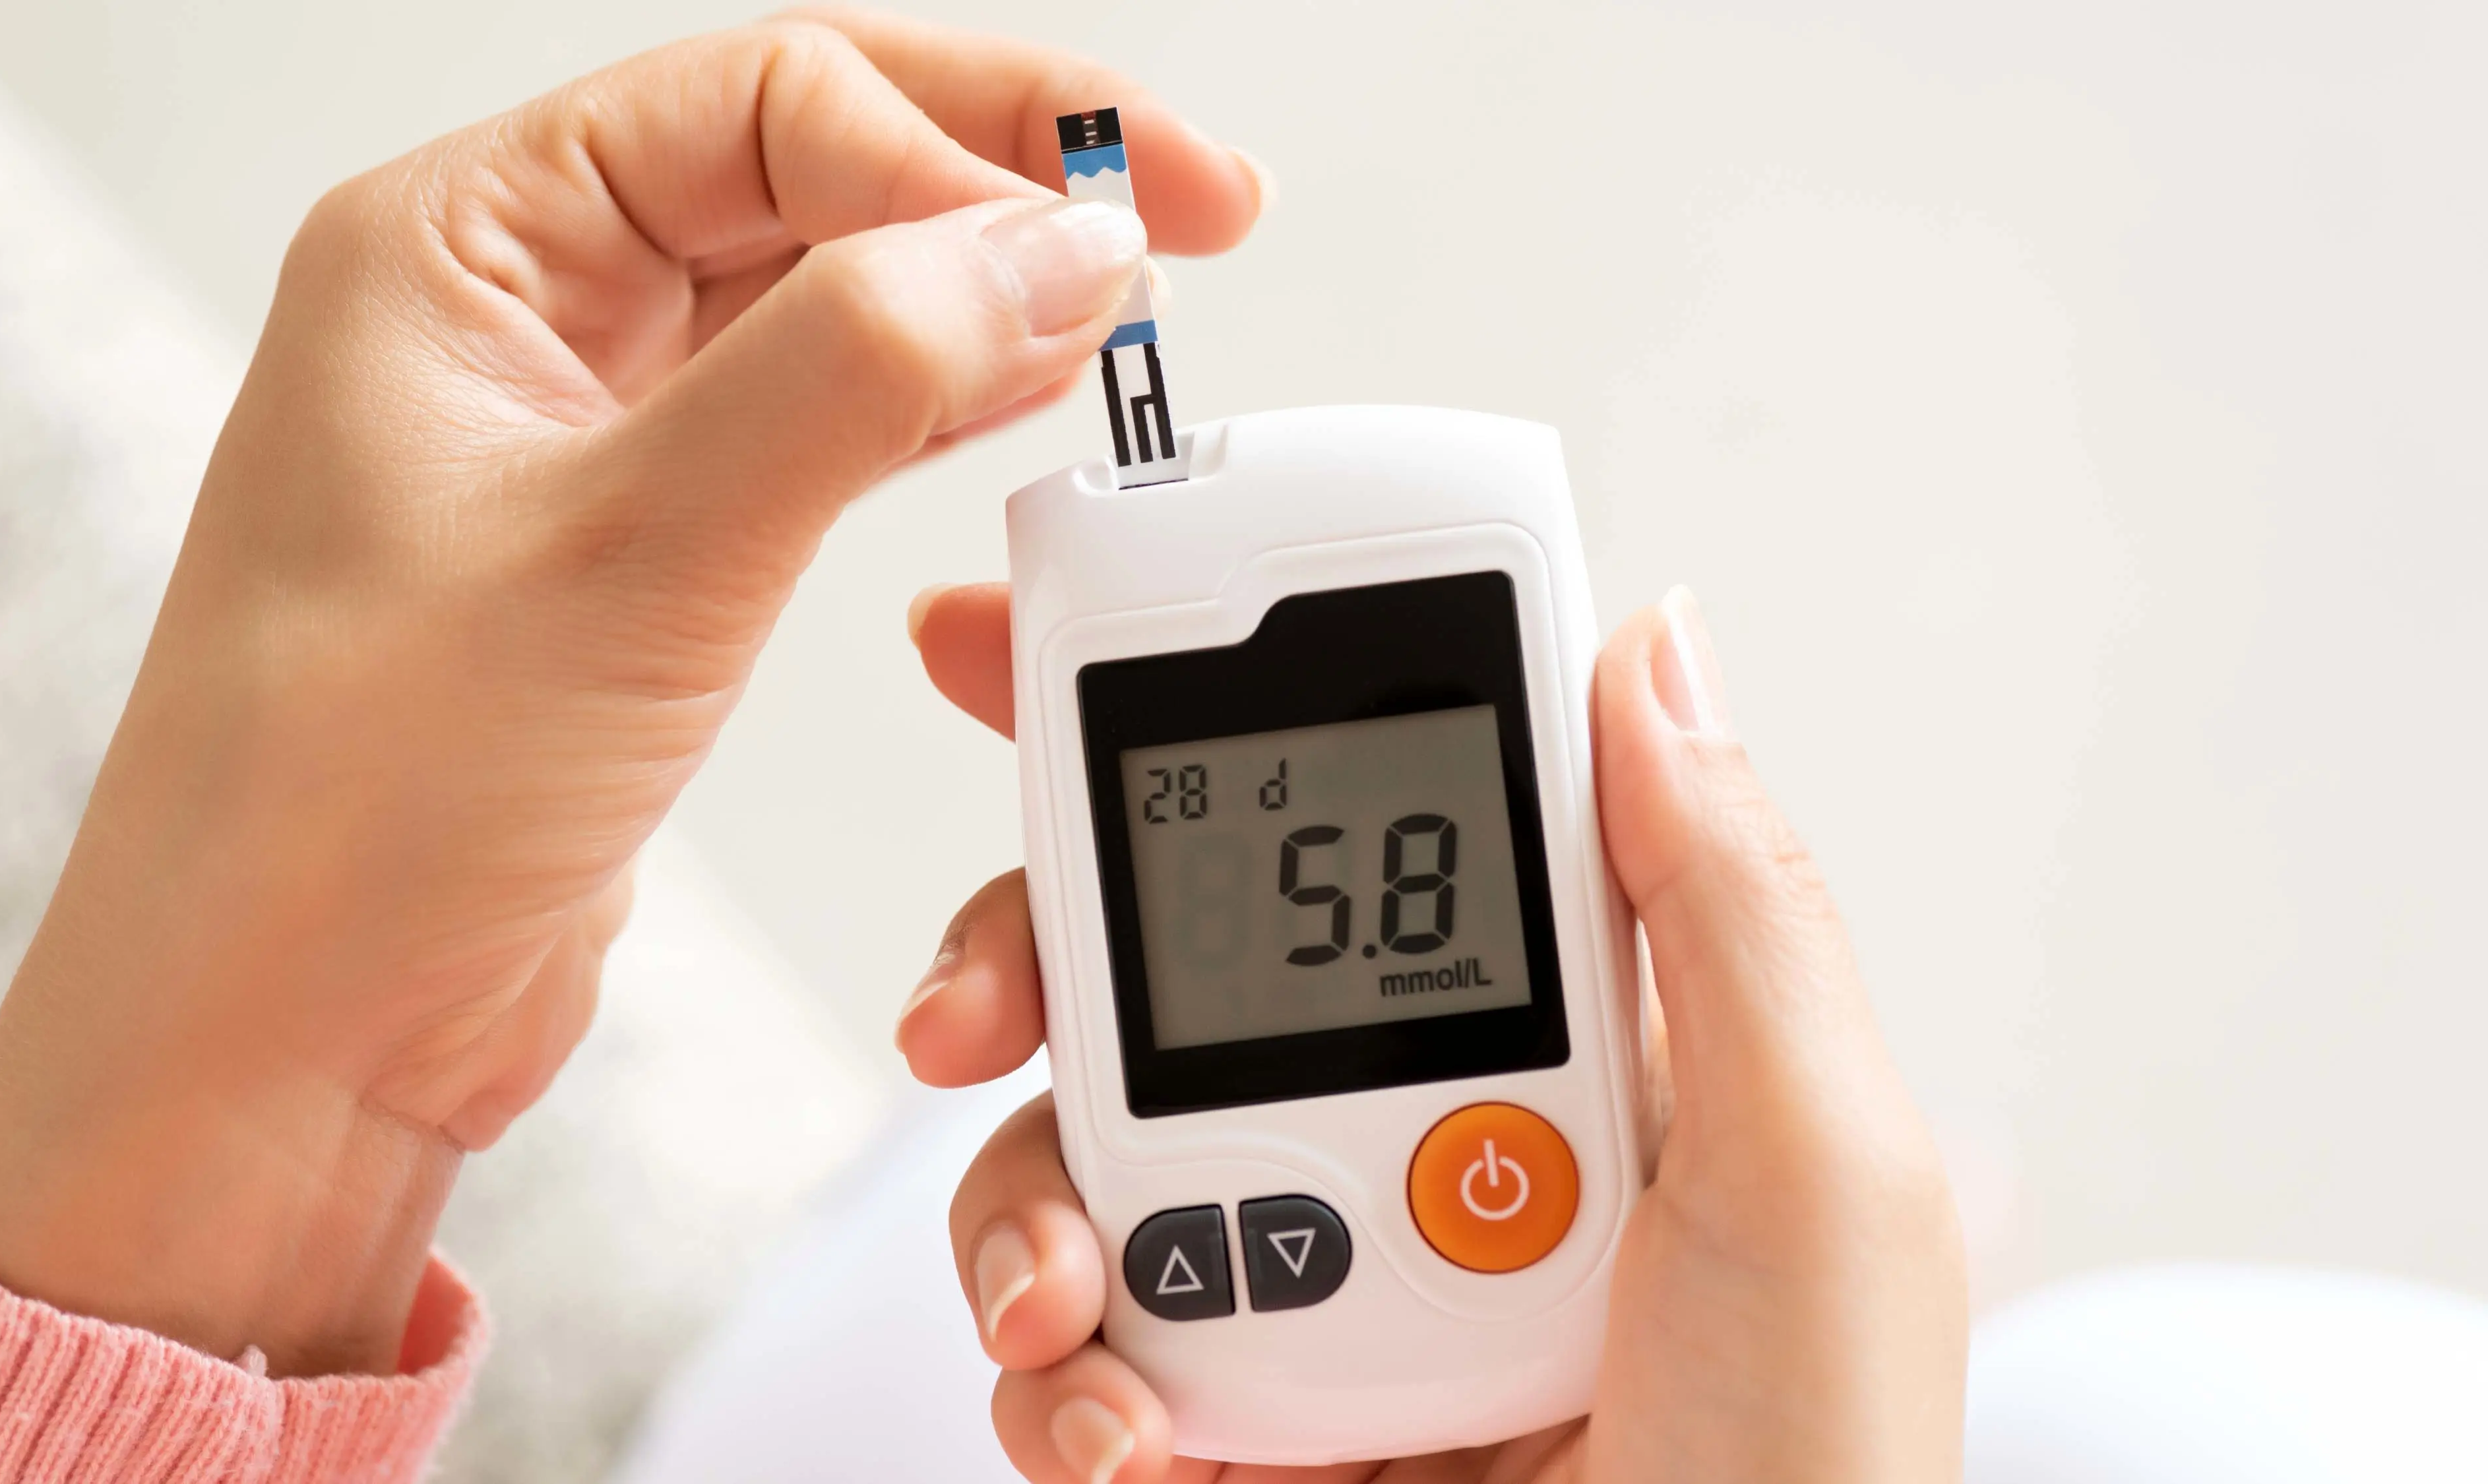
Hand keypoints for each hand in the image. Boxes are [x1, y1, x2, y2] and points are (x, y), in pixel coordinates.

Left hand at [0, 11, 1262, 1376]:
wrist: (280, 1043)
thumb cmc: (346, 813)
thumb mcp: (633, 556)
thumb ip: (858, 374)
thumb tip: (1052, 244)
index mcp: (456, 248)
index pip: (762, 99)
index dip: (960, 141)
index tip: (1113, 232)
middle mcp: (511, 315)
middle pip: (802, 161)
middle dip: (996, 179)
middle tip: (1180, 213)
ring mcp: (574, 434)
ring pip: (816, 291)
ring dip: (974, 290)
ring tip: (1124, 313)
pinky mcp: (631, 550)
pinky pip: (807, 419)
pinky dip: (927, 402)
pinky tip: (1023, 397)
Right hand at [898, 584, 1967, 1482]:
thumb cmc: (1807, 1473)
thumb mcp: (1819, 1175)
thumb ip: (1729, 912)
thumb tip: (1653, 647)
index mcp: (1554, 1039)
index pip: (1363, 826)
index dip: (1205, 715)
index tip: (1038, 648)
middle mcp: (1408, 1134)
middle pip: (1162, 972)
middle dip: (1025, 963)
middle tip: (966, 1013)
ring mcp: (1306, 1279)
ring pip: (1077, 1160)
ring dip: (1021, 1211)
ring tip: (1065, 1307)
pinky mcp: (1227, 1422)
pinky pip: (1070, 1355)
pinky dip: (1054, 1388)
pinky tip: (1121, 1435)